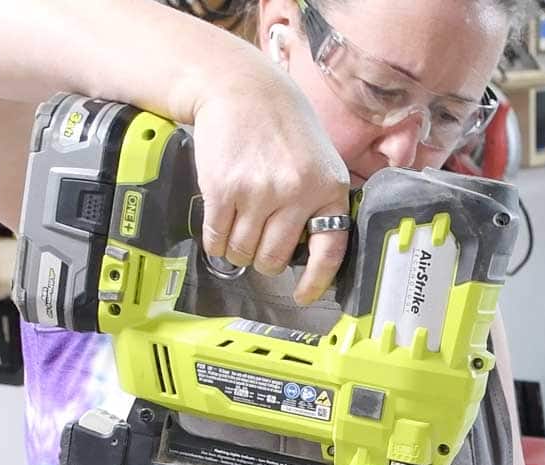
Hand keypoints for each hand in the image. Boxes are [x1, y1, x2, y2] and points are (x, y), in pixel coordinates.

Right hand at [191, 70, 349, 303]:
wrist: (243, 88)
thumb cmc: (285, 130)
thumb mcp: (321, 163)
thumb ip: (321, 206)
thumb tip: (312, 259)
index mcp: (328, 191)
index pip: (328, 252)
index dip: (315, 283)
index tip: (302, 297)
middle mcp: (297, 193)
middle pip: (274, 259)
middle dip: (264, 262)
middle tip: (259, 249)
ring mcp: (259, 191)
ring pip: (244, 252)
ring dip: (238, 252)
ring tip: (238, 234)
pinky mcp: (224, 188)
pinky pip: (217, 237)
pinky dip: (216, 242)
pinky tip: (219, 231)